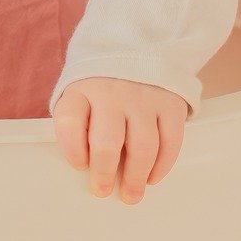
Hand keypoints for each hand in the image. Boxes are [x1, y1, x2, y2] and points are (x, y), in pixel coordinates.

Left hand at [52, 78, 188, 203]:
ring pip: (142, 148)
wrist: (138, 46)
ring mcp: (143, 97)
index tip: (79, 165)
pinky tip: (152, 177)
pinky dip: (162, 166)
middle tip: (102, 189)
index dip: (72, 150)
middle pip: (106, 142)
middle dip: (104, 173)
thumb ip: (78, 124)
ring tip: (131, 194)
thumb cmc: (102, 85)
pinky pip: (170, 142)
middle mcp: (112, 93)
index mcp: (82, 89)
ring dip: (136, 178)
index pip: (70, 122)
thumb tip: (86, 169)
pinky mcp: (170, 104)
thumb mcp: (80, 92)